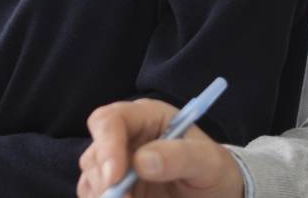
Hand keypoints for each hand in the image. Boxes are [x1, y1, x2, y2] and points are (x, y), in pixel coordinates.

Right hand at [78, 99, 244, 197]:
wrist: (216, 195)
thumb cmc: (214, 170)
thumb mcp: (209, 161)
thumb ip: (181, 156)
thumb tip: (142, 161)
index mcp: (145, 118)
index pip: (109, 120)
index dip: (106, 145)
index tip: (114, 176)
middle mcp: (124, 139)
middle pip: (93, 154)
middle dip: (104, 181)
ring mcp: (116, 166)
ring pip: (91, 180)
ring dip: (106, 197)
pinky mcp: (114, 190)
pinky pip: (95, 197)